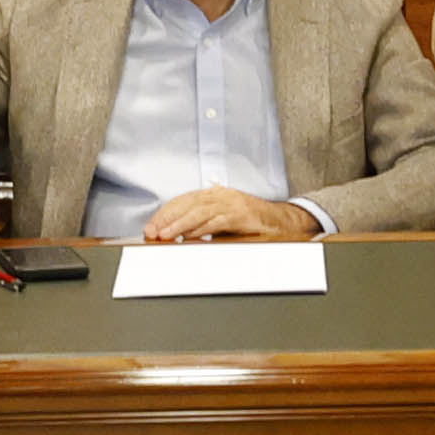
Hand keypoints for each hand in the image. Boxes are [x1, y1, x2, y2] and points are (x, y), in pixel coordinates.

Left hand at [140, 189, 320, 243]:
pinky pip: (216, 221)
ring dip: (179, 224)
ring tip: (165, 235)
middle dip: (167, 219)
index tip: (151, 227)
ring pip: (198, 211)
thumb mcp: (224, 224)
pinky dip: (201, 228)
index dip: (165, 214)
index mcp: (214, 195)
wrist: (283, 222)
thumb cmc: (253, 224)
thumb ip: (203, 227)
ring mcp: (231, 203)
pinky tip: (189, 236)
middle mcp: (221, 195)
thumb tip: (180, 239)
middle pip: (186, 204)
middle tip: (152, 232)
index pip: (183, 201)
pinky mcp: (241, 214)